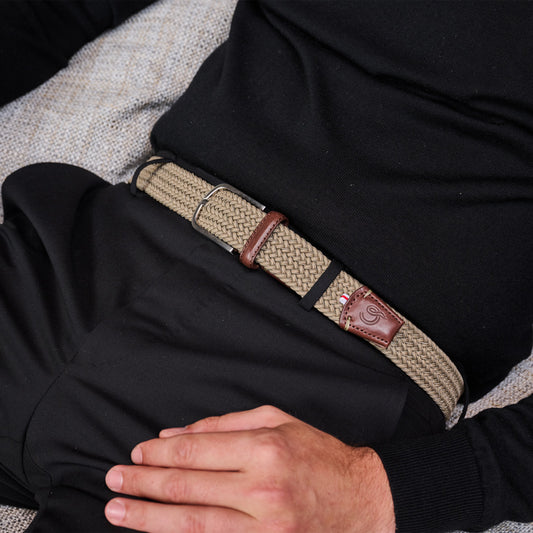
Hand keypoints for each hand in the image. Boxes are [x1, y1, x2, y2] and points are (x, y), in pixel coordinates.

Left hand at [104, 405, 394, 532]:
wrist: (362, 500)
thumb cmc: (318, 455)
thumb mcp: (277, 422)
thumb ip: (224, 426)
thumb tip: (175, 435)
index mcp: (265, 447)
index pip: (196, 450)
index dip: (159, 453)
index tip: (137, 454)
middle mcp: (262, 489)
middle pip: (187, 486)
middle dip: (144, 483)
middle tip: (114, 480)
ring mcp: (264, 528)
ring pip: (192, 524)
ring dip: (149, 517)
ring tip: (118, 511)